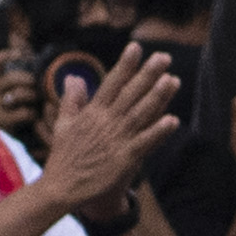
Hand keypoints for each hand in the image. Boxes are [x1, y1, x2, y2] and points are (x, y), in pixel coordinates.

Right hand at [0, 51, 44, 138]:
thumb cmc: (1, 116)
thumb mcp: (0, 96)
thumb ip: (11, 82)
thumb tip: (29, 58)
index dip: (7, 55)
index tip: (23, 53)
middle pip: (13, 77)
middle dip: (30, 80)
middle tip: (38, 86)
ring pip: (19, 94)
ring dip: (33, 96)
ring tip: (37, 101)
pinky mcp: (0, 121)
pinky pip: (24, 112)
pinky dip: (32, 113)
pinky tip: (33, 117)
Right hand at [39, 39, 180, 207]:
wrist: (62, 188)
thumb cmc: (65, 156)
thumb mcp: (63, 123)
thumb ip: (72, 99)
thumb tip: (73, 77)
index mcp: (93, 112)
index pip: (112, 83)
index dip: (125, 64)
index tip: (136, 47)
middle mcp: (106, 122)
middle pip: (130, 93)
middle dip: (147, 74)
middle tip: (164, 57)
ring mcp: (116, 140)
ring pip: (140, 114)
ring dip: (157, 97)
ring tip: (173, 80)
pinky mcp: (124, 159)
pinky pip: (145, 143)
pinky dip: (158, 132)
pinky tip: (173, 120)